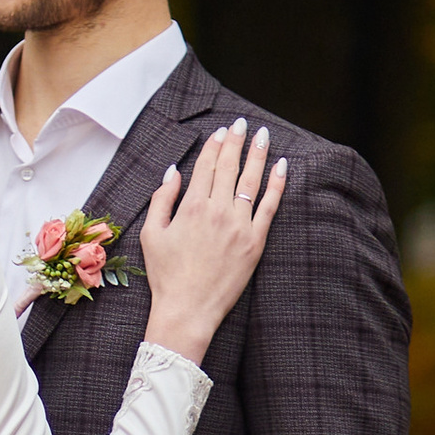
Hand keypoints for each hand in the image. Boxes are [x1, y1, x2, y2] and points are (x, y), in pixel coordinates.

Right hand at [137, 119, 285, 363]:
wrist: (187, 310)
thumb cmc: (166, 275)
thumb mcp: (152, 234)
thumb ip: (162, 199)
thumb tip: (173, 171)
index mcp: (192, 207)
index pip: (207, 166)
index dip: (215, 146)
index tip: (221, 132)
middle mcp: (218, 211)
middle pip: (230, 167)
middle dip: (237, 142)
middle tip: (243, 124)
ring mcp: (239, 226)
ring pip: (251, 181)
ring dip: (258, 155)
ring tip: (263, 136)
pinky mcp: (255, 242)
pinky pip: (269, 207)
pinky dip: (277, 185)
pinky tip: (282, 167)